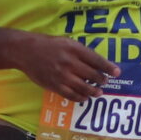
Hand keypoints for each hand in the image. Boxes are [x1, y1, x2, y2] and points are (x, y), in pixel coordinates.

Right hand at [3, 33, 118, 101]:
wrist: (24, 51)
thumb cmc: (47, 45)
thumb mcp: (66, 42)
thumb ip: (80, 52)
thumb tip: (97, 64)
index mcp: (73, 49)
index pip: (97, 60)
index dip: (108, 68)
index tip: (117, 73)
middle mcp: (69, 62)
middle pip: (93, 75)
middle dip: (102, 80)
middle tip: (105, 82)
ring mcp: (62, 75)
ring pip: (84, 87)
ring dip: (94, 91)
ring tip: (98, 92)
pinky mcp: (54, 85)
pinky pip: (72, 95)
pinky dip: (80, 97)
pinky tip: (84, 97)